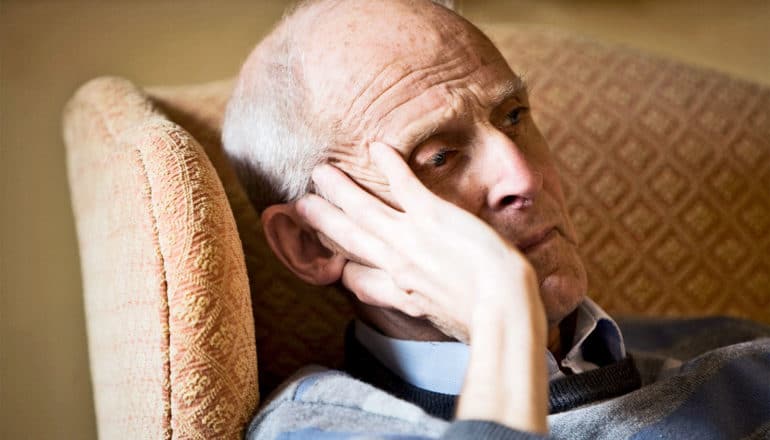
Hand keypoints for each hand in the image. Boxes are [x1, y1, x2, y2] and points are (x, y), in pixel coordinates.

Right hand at [297, 142, 538, 341]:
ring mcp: (410, 236)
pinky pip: (402, 184)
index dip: (340, 268)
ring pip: (363, 209)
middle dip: (322, 221)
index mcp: (398, 292)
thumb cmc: (482, 319)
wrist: (501, 306)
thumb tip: (412, 299)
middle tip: (299, 205)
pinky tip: (375, 147)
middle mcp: (396, 263)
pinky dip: (387, 164)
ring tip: (320, 172)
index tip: (332, 259)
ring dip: (340, 189)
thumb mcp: (442, 321)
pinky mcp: (430, 214)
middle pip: (350, 238)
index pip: (356, 280)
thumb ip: (423, 305)